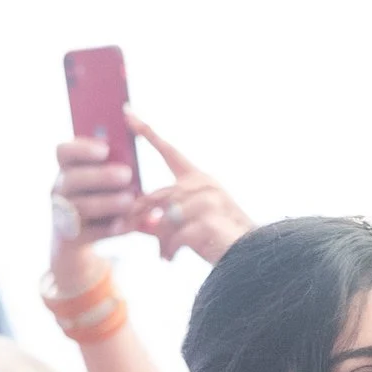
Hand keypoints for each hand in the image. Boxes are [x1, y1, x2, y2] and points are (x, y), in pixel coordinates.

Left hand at [128, 116, 254, 263]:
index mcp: (198, 179)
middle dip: (138, 214)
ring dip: (161, 240)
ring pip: (165, 217)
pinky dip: (169, 249)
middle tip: (123, 228)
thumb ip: (159, 221)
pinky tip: (170, 259)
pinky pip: (175, 234)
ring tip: (164, 254)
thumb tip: (132, 222)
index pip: (168, 151)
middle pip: (158, 194)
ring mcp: (208, 200)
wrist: (249, 257)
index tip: (127, 112)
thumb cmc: (217, 240)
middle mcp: (203, 184)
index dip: (146, 131)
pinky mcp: (209, 220)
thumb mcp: (185, 226)